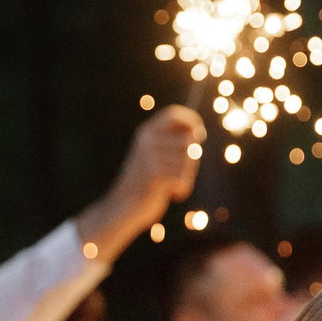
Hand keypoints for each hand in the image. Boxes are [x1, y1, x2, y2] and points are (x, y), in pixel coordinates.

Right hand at [79, 107, 206, 252]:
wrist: (122, 207)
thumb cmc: (145, 182)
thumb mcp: (154, 157)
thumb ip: (172, 143)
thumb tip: (198, 132)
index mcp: (146, 132)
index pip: (173, 114)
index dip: (191, 119)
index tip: (199, 130)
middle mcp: (147, 141)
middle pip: (188, 140)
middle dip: (191, 158)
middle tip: (176, 172)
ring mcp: (150, 158)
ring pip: (189, 162)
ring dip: (185, 176)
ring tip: (169, 184)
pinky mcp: (156, 176)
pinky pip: (184, 180)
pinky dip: (182, 190)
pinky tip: (170, 194)